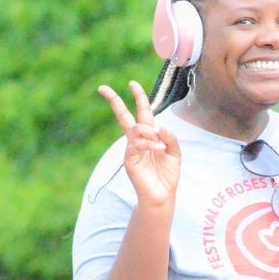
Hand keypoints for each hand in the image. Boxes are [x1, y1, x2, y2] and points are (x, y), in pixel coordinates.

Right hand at [98, 81, 180, 205]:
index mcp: (148, 136)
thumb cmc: (167, 175)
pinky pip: (136, 144)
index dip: (138, 97)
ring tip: (161, 145)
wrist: (162, 196)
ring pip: (135, 129)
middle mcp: (137, 141)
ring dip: (149, 132)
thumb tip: (162, 126)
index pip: (141, 113)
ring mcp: (131, 150)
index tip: (132, 83)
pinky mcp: (130, 160)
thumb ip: (171, 138)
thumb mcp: (175, 153)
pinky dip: (149, 143)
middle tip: (102, 87)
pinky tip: (159, 149)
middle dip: (114, 101)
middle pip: (123, 116)